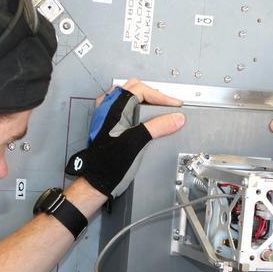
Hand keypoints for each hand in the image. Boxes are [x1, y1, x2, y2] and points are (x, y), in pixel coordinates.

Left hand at [65, 78, 184, 197]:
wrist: (97, 181)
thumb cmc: (108, 165)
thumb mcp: (137, 143)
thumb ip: (157, 127)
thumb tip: (175, 118)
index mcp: (114, 107)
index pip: (141, 90)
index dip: (161, 96)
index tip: (175, 106)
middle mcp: (107, 108)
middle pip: (134, 89)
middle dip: (154, 95)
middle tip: (168, 106)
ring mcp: (106, 116)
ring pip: (127, 97)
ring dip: (144, 100)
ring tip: (158, 109)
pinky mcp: (107, 126)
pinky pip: (122, 108)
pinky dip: (136, 109)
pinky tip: (142, 118)